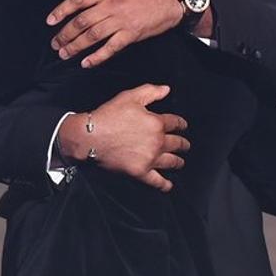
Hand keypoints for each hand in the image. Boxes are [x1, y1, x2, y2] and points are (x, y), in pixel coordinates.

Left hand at [47, 0, 183, 67]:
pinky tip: (86, 63)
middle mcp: (111, 6)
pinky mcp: (131, 34)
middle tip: (55, 43)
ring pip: (93, 36)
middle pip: (82, 21)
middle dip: (65, 34)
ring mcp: (121, 21)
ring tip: (64, 54)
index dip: (61, 11)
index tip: (50, 21)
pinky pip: (111, 48)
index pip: (78, 0)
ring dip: (76, 46)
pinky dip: (97, 56)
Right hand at [57, 84, 189, 192]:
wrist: (91, 137)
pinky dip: (164, 184)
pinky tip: (168, 185)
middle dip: (183, 144)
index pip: (176, 123)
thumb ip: (150, 92)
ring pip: (171, 162)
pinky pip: (156, 181)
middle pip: (177, 144)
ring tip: (180, 162)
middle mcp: (157, 142)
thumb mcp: (130, 97)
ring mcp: (150, 159)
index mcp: (157, 123)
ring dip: (178, 162)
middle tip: (185, 145)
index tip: (183, 126)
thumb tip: (166, 90)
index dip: (181, 124)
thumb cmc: (108, 116)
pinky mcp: (140, 172)